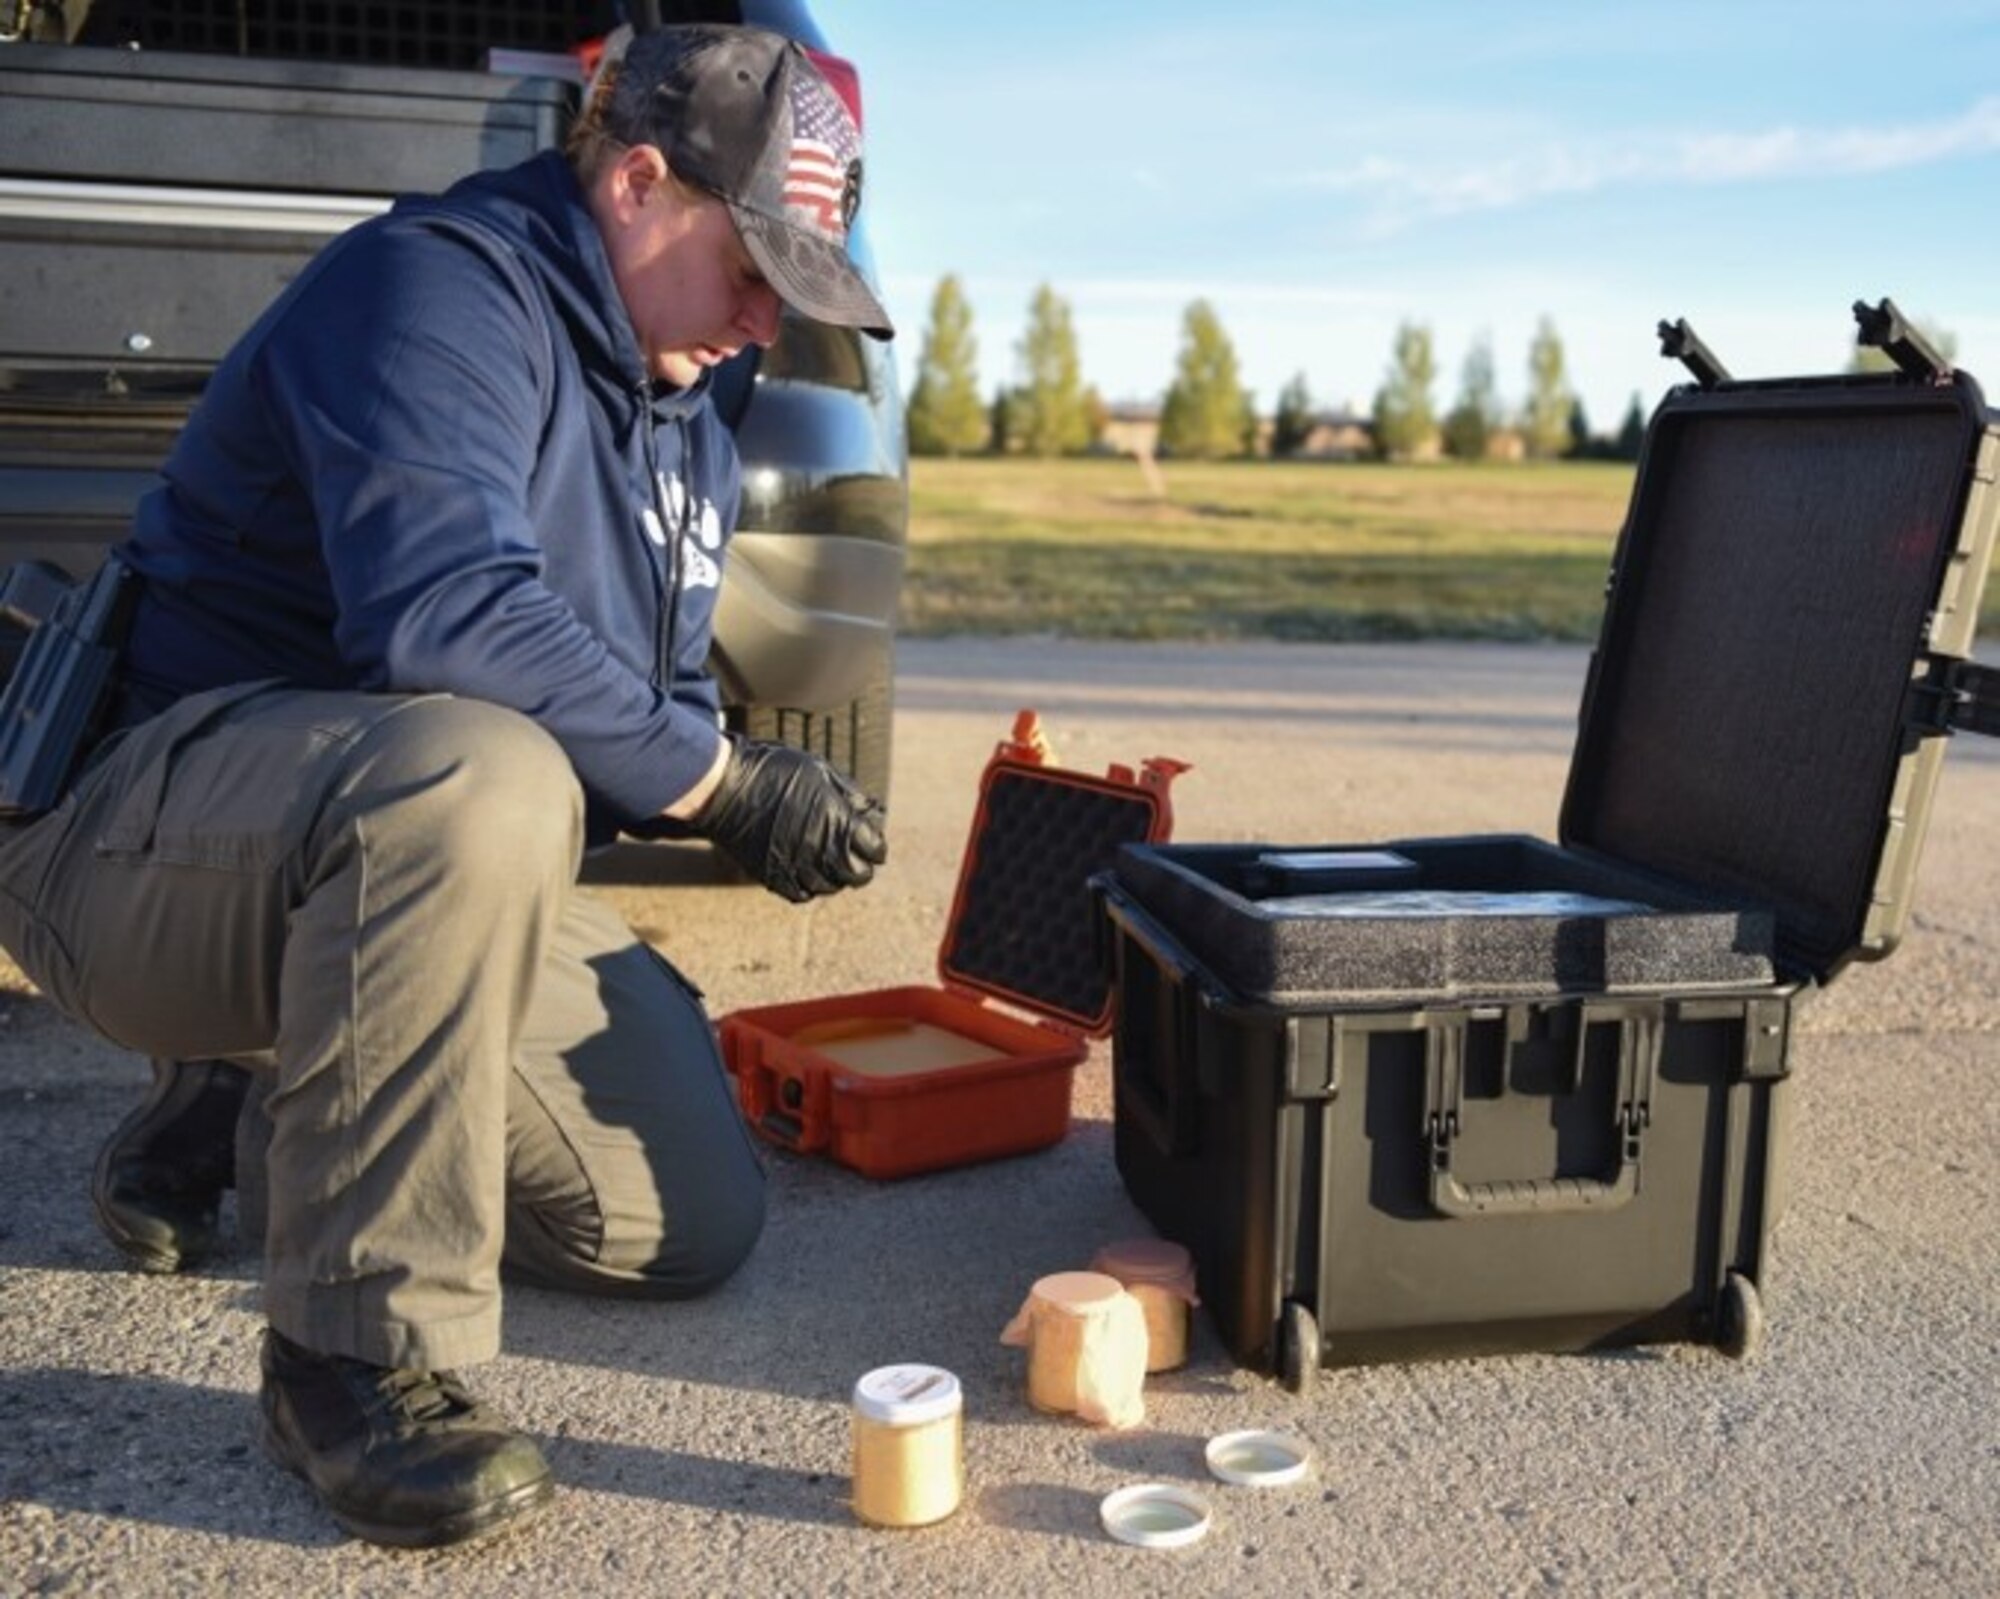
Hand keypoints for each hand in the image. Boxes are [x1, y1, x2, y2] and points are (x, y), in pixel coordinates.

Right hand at [691, 738, 886, 901]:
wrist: (724, 787)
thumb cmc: (772, 770)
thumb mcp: (820, 770)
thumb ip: (849, 794)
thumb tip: (871, 811)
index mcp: (839, 823)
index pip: (875, 850)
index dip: (875, 843)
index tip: (868, 837)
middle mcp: (822, 851)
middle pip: (858, 876)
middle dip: (860, 864)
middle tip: (852, 852)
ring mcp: (797, 868)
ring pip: (831, 888)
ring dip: (834, 875)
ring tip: (826, 859)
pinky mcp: (773, 877)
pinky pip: (802, 894)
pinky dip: (808, 885)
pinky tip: (805, 868)